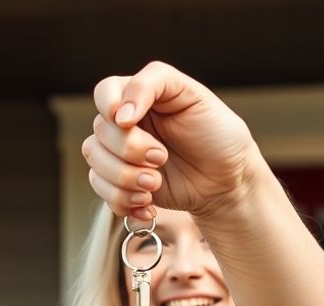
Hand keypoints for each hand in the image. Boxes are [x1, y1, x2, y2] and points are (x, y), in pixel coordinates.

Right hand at [83, 61, 259, 219]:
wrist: (228, 181)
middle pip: (99, 132)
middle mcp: (125, 125)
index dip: (109, 107)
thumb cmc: (218, 134)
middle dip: (130, 151)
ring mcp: (121, 156)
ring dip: (125, 179)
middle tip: (162, 157)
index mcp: (140, 96)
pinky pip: (102, 193)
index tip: (130, 122)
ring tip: (155, 184)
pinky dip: (124, 201)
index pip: (104, 92)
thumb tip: (120, 115)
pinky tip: (149, 203)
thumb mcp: (195, 95)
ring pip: (95, 163)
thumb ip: (153, 84)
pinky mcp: (122, 184)